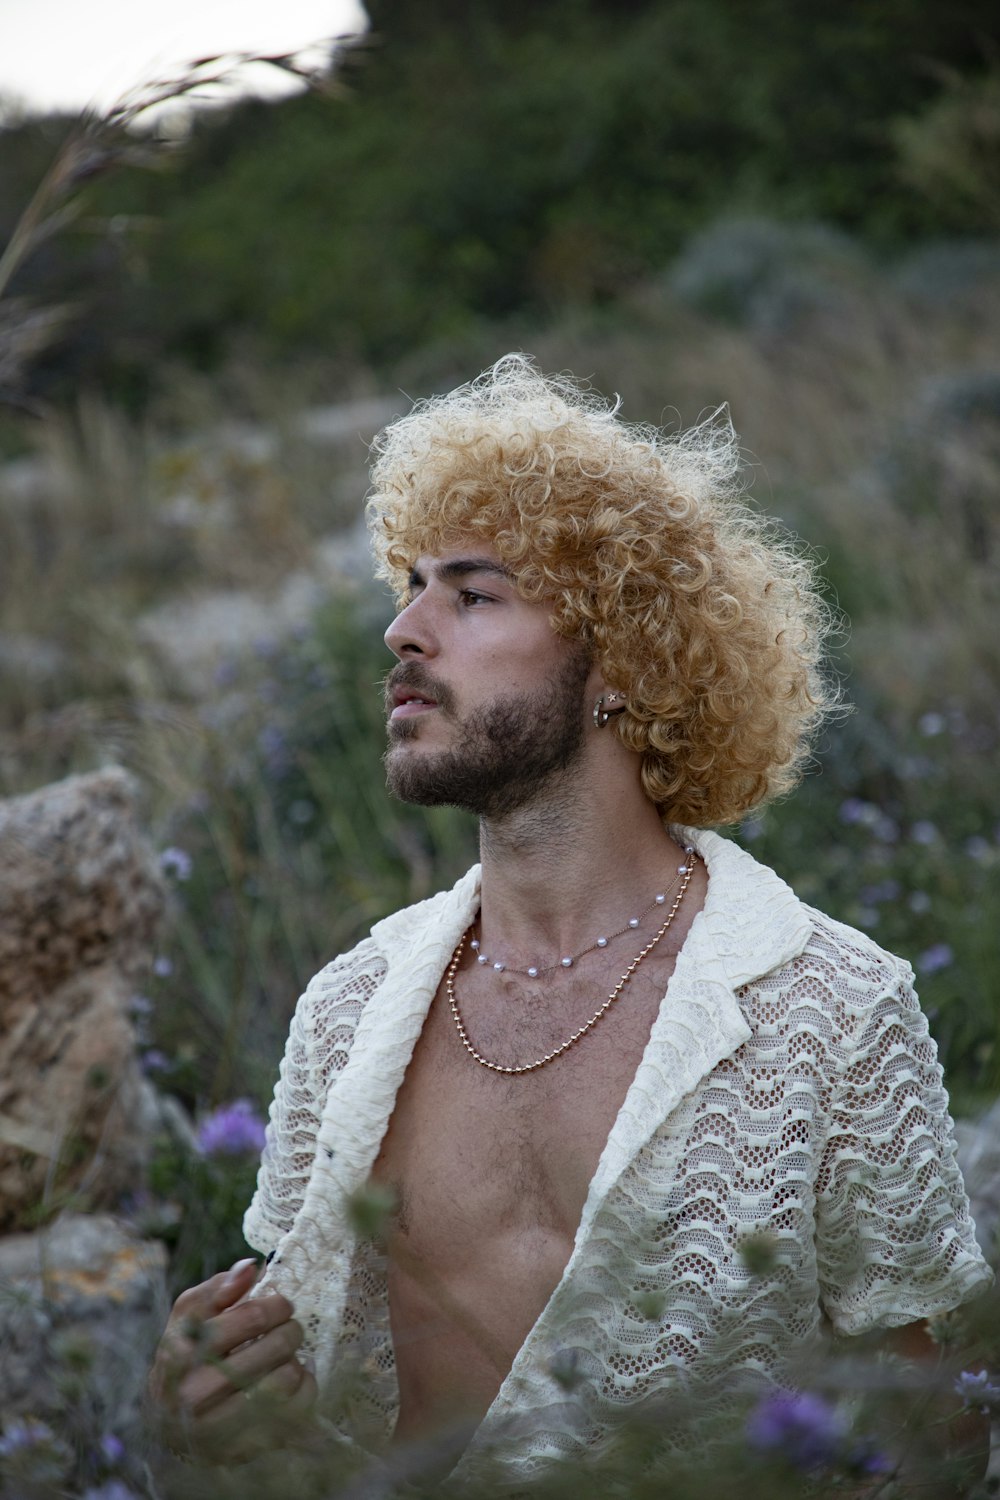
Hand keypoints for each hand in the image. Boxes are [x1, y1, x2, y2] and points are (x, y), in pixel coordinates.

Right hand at [148, 1258, 317, 1462]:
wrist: (169, 1423)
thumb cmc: (185, 1358)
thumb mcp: (188, 1318)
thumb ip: (217, 1289)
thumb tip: (251, 1267)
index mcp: (181, 1355)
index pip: (249, 1319)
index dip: (275, 1306)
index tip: (282, 1305)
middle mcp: (196, 1395)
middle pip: (273, 1349)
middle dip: (291, 1331)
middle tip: (291, 1329)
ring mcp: (220, 1429)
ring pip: (286, 1381)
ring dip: (294, 1362)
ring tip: (285, 1358)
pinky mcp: (242, 1450)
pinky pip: (295, 1412)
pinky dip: (302, 1390)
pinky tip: (290, 1383)